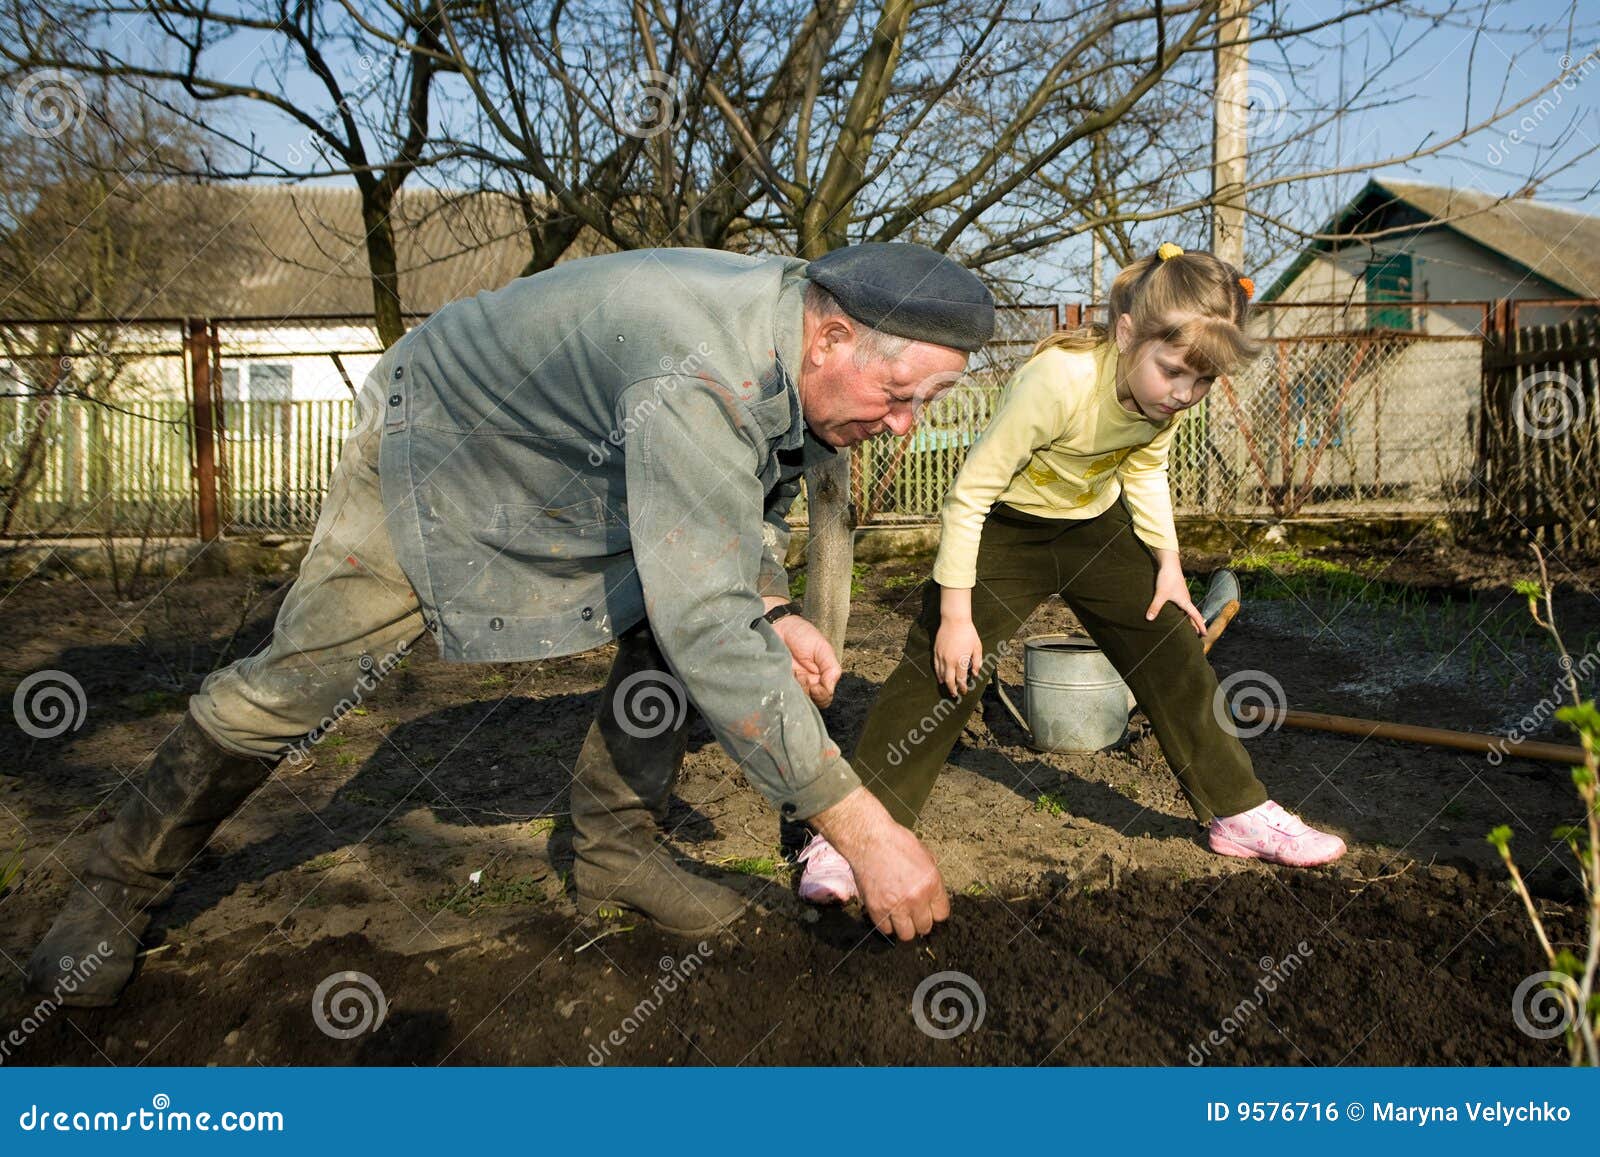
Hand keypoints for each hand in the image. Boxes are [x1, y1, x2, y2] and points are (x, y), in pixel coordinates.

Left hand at [769, 612, 841, 707]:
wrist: (778, 625)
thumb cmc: (802, 634)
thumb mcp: (823, 648)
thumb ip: (831, 669)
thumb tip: (830, 689)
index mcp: (820, 677)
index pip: (825, 697)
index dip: (822, 695)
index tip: (816, 685)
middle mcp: (806, 684)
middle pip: (811, 702)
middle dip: (809, 693)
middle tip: (803, 678)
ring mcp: (791, 684)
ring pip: (796, 699)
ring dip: (796, 690)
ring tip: (793, 673)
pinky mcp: (777, 682)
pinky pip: (781, 693)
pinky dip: (783, 688)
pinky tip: (784, 675)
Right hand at [810, 787, 948, 940]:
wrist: (868, 839)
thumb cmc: (895, 841)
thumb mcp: (924, 855)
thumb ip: (930, 877)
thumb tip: (932, 892)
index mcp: (932, 883)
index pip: (942, 914)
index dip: (935, 911)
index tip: (928, 908)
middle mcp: (916, 898)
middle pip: (925, 927)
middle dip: (920, 920)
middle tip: (913, 912)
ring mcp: (896, 906)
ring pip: (906, 934)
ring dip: (904, 926)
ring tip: (899, 916)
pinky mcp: (877, 909)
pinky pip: (886, 930)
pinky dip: (886, 923)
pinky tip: (886, 912)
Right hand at [933, 617, 982, 698]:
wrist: (954, 620)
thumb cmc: (968, 633)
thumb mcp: (977, 647)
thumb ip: (977, 662)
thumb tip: (975, 674)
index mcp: (961, 660)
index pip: (961, 679)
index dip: (963, 688)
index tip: (964, 692)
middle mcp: (950, 660)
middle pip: (950, 680)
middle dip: (952, 690)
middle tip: (955, 695)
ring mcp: (941, 656)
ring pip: (941, 674)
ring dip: (945, 683)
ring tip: (948, 688)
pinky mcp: (936, 651)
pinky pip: (936, 666)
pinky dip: (938, 674)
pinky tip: (940, 678)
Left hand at [1146, 564, 1204, 634]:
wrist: (1169, 563)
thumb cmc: (1167, 578)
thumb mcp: (1160, 594)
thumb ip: (1155, 607)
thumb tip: (1149, 619)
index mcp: (1185, 602)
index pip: (1195, 616)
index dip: (1200, 626)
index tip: (1205, 634)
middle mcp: (1186, 599)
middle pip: (1192, 614)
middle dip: (1195, 624)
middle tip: (1197, 634)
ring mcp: (1182, 594)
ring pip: (1187, 609)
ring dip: (1188, 617)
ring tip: (1187, 626)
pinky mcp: (1177, 590)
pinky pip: (1182, 604)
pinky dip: (1182, 611)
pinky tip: (1176, 612)